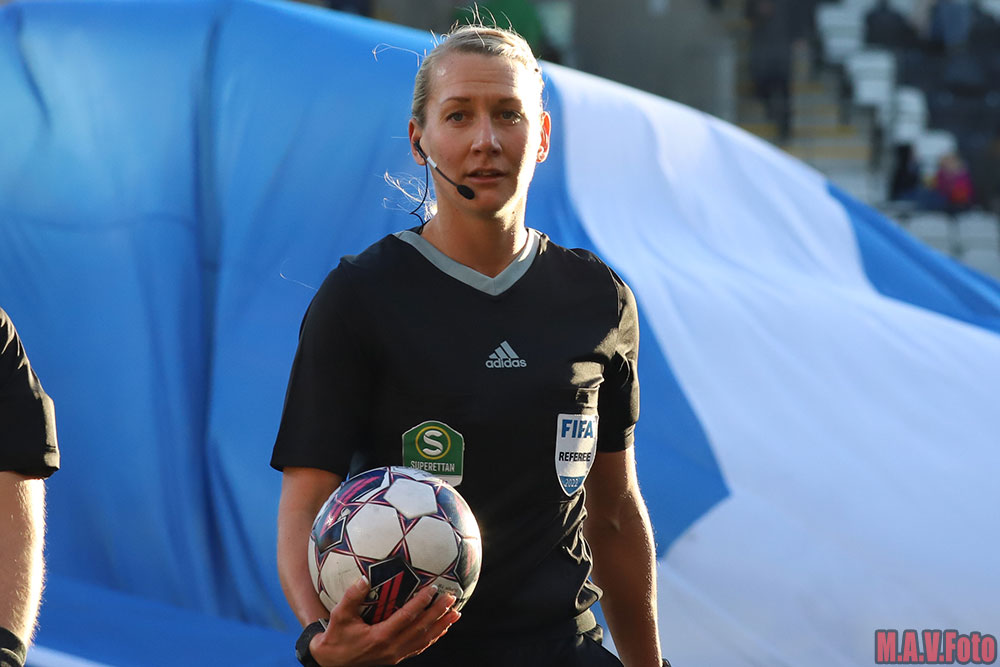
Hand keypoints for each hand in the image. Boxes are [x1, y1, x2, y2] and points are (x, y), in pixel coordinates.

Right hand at [309, 577, 460, 665]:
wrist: (333, 662)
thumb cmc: (337, 636)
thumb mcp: (339, 615)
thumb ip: (352, 597)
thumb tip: (364, 579)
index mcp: (380, 636)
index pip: (407, 617)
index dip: (421, 603)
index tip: (433, 589)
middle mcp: (392, 648)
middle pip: (421, 628)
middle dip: (438, 613)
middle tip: (452, 598)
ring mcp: (396, 655)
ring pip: (424, 640)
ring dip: (441, 626)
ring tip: (456, 613)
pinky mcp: (396, 658)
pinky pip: (419, 647)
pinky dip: (433, 637)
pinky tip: (442, 629)